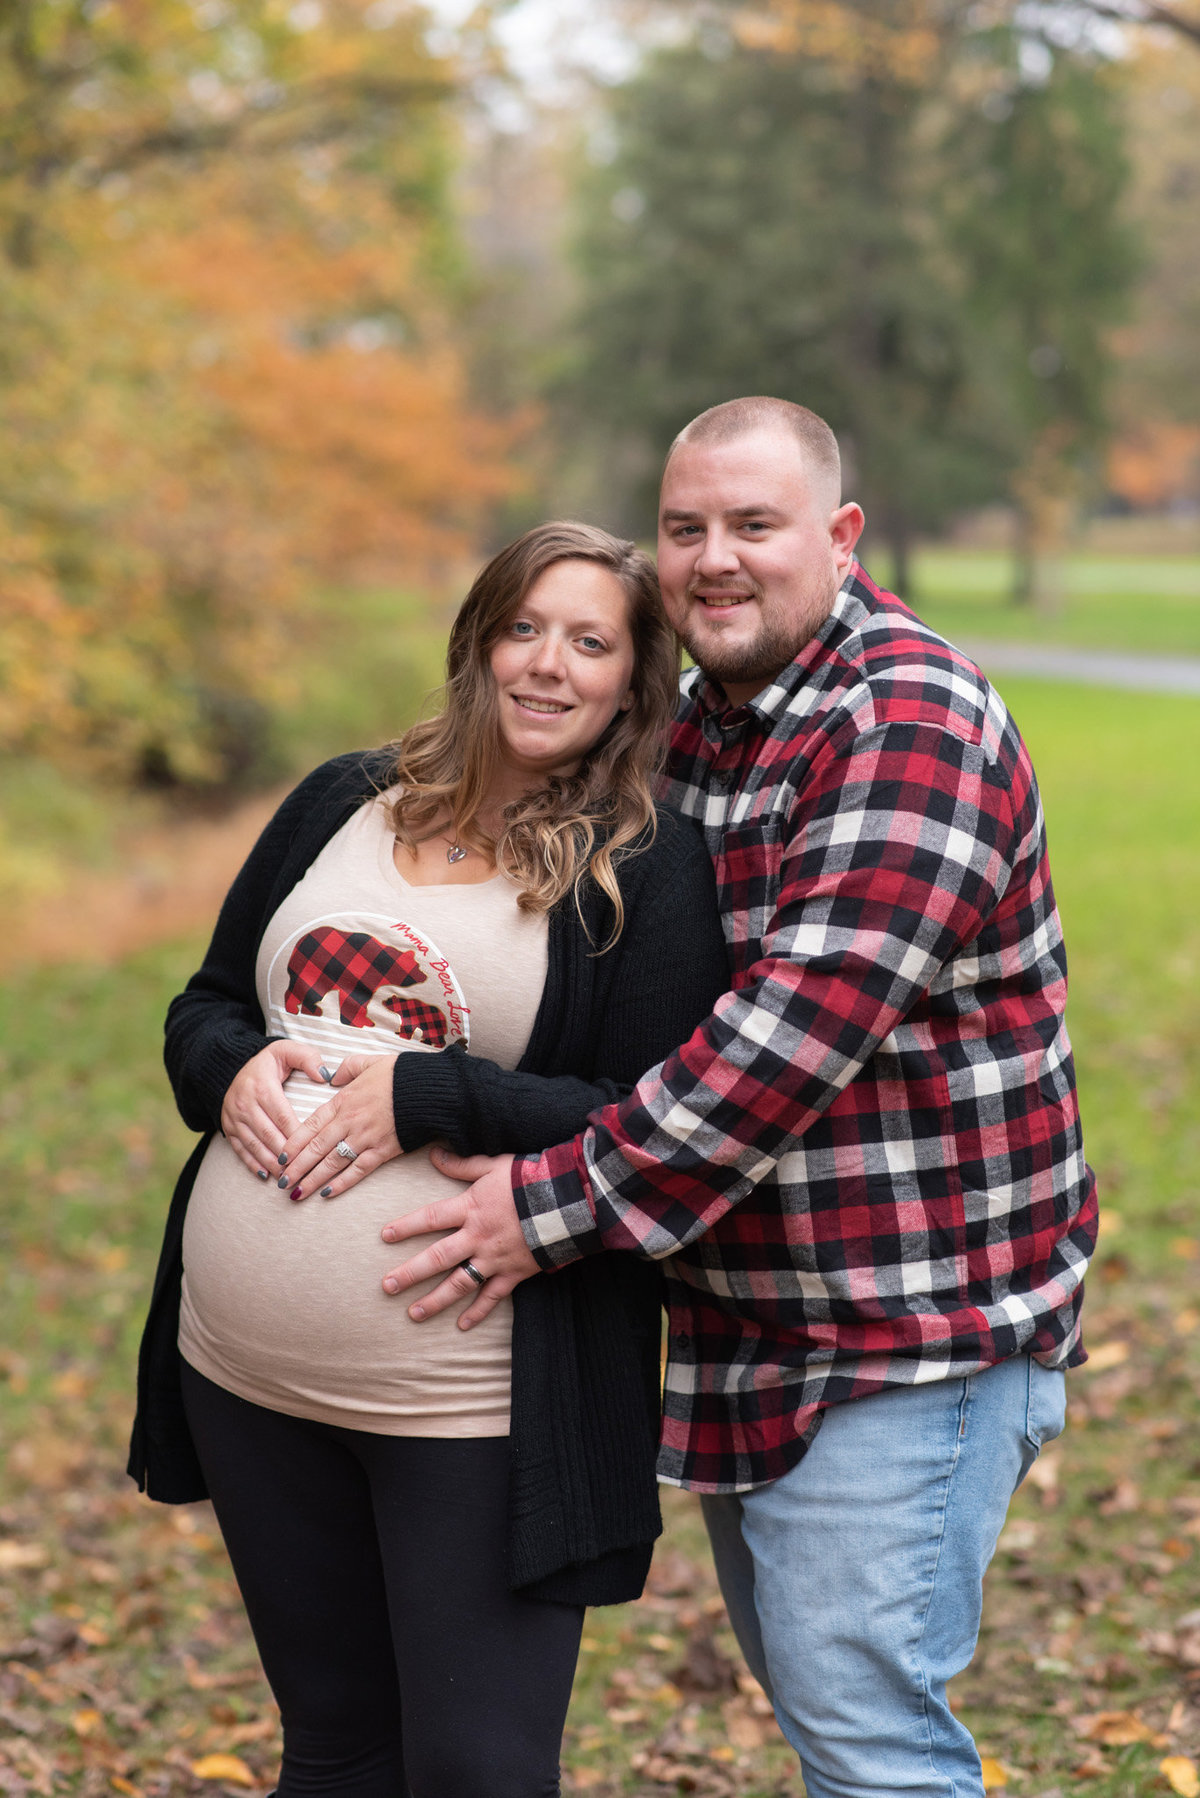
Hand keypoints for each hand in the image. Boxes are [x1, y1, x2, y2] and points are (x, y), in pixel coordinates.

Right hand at [220, 1041, 331, 1181]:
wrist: (228, 1066)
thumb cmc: (265, 1061)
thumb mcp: (285, 1050)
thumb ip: (307, 1058)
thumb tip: (325, 1075)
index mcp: (262, 1087)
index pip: (283, 1116)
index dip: (297, 1135)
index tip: (312, 1148)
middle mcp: (246, 1105)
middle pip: (269, 1134)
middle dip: (286, 1155)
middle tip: (303, 1170)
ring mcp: (235, 1118)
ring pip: (254, 1145)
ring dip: (271, 1163)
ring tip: (287, 1178)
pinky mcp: (228, 1128)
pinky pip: (240, 1149)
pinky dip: (252, 1164)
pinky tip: (265, 1175)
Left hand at [276, 1054, 400, 1200]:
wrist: (430, 1089)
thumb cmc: (400, 1074)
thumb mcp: (368, 1061)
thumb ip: (346, 1069)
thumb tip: (332, 1076)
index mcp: (344, 1100)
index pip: (311, 1125)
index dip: (294, 1143)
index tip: (281, 1156)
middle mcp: (350, 1121)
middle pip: (316, 1148)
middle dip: (296, 1167)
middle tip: (281, 1181)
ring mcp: (365, 1138)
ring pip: (332, 1163)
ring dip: (312, 1179)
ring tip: (296, 1193)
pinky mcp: (383, 1151)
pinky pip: (358, 1170)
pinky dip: (342, 1183)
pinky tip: (327, 1193)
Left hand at [380, 1149, 538, 1328]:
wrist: (568, 1201)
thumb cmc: (530, 1179)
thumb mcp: (494, 1165)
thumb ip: (463, 1164)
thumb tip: (434, 1154)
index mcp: (470, 1208)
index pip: (430, 1219)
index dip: (406, 1226)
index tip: (385, 1236)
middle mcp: (477, 1237)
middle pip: (437, 1258)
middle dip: (410, 1273)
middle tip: (386, 1286)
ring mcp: (495, 1258)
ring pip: (459, 1284)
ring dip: (435, 1300)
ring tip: (413, 1314)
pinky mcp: (514, 1273)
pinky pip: (492, 1297)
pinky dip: (478, 1312)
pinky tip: (462, 1325)